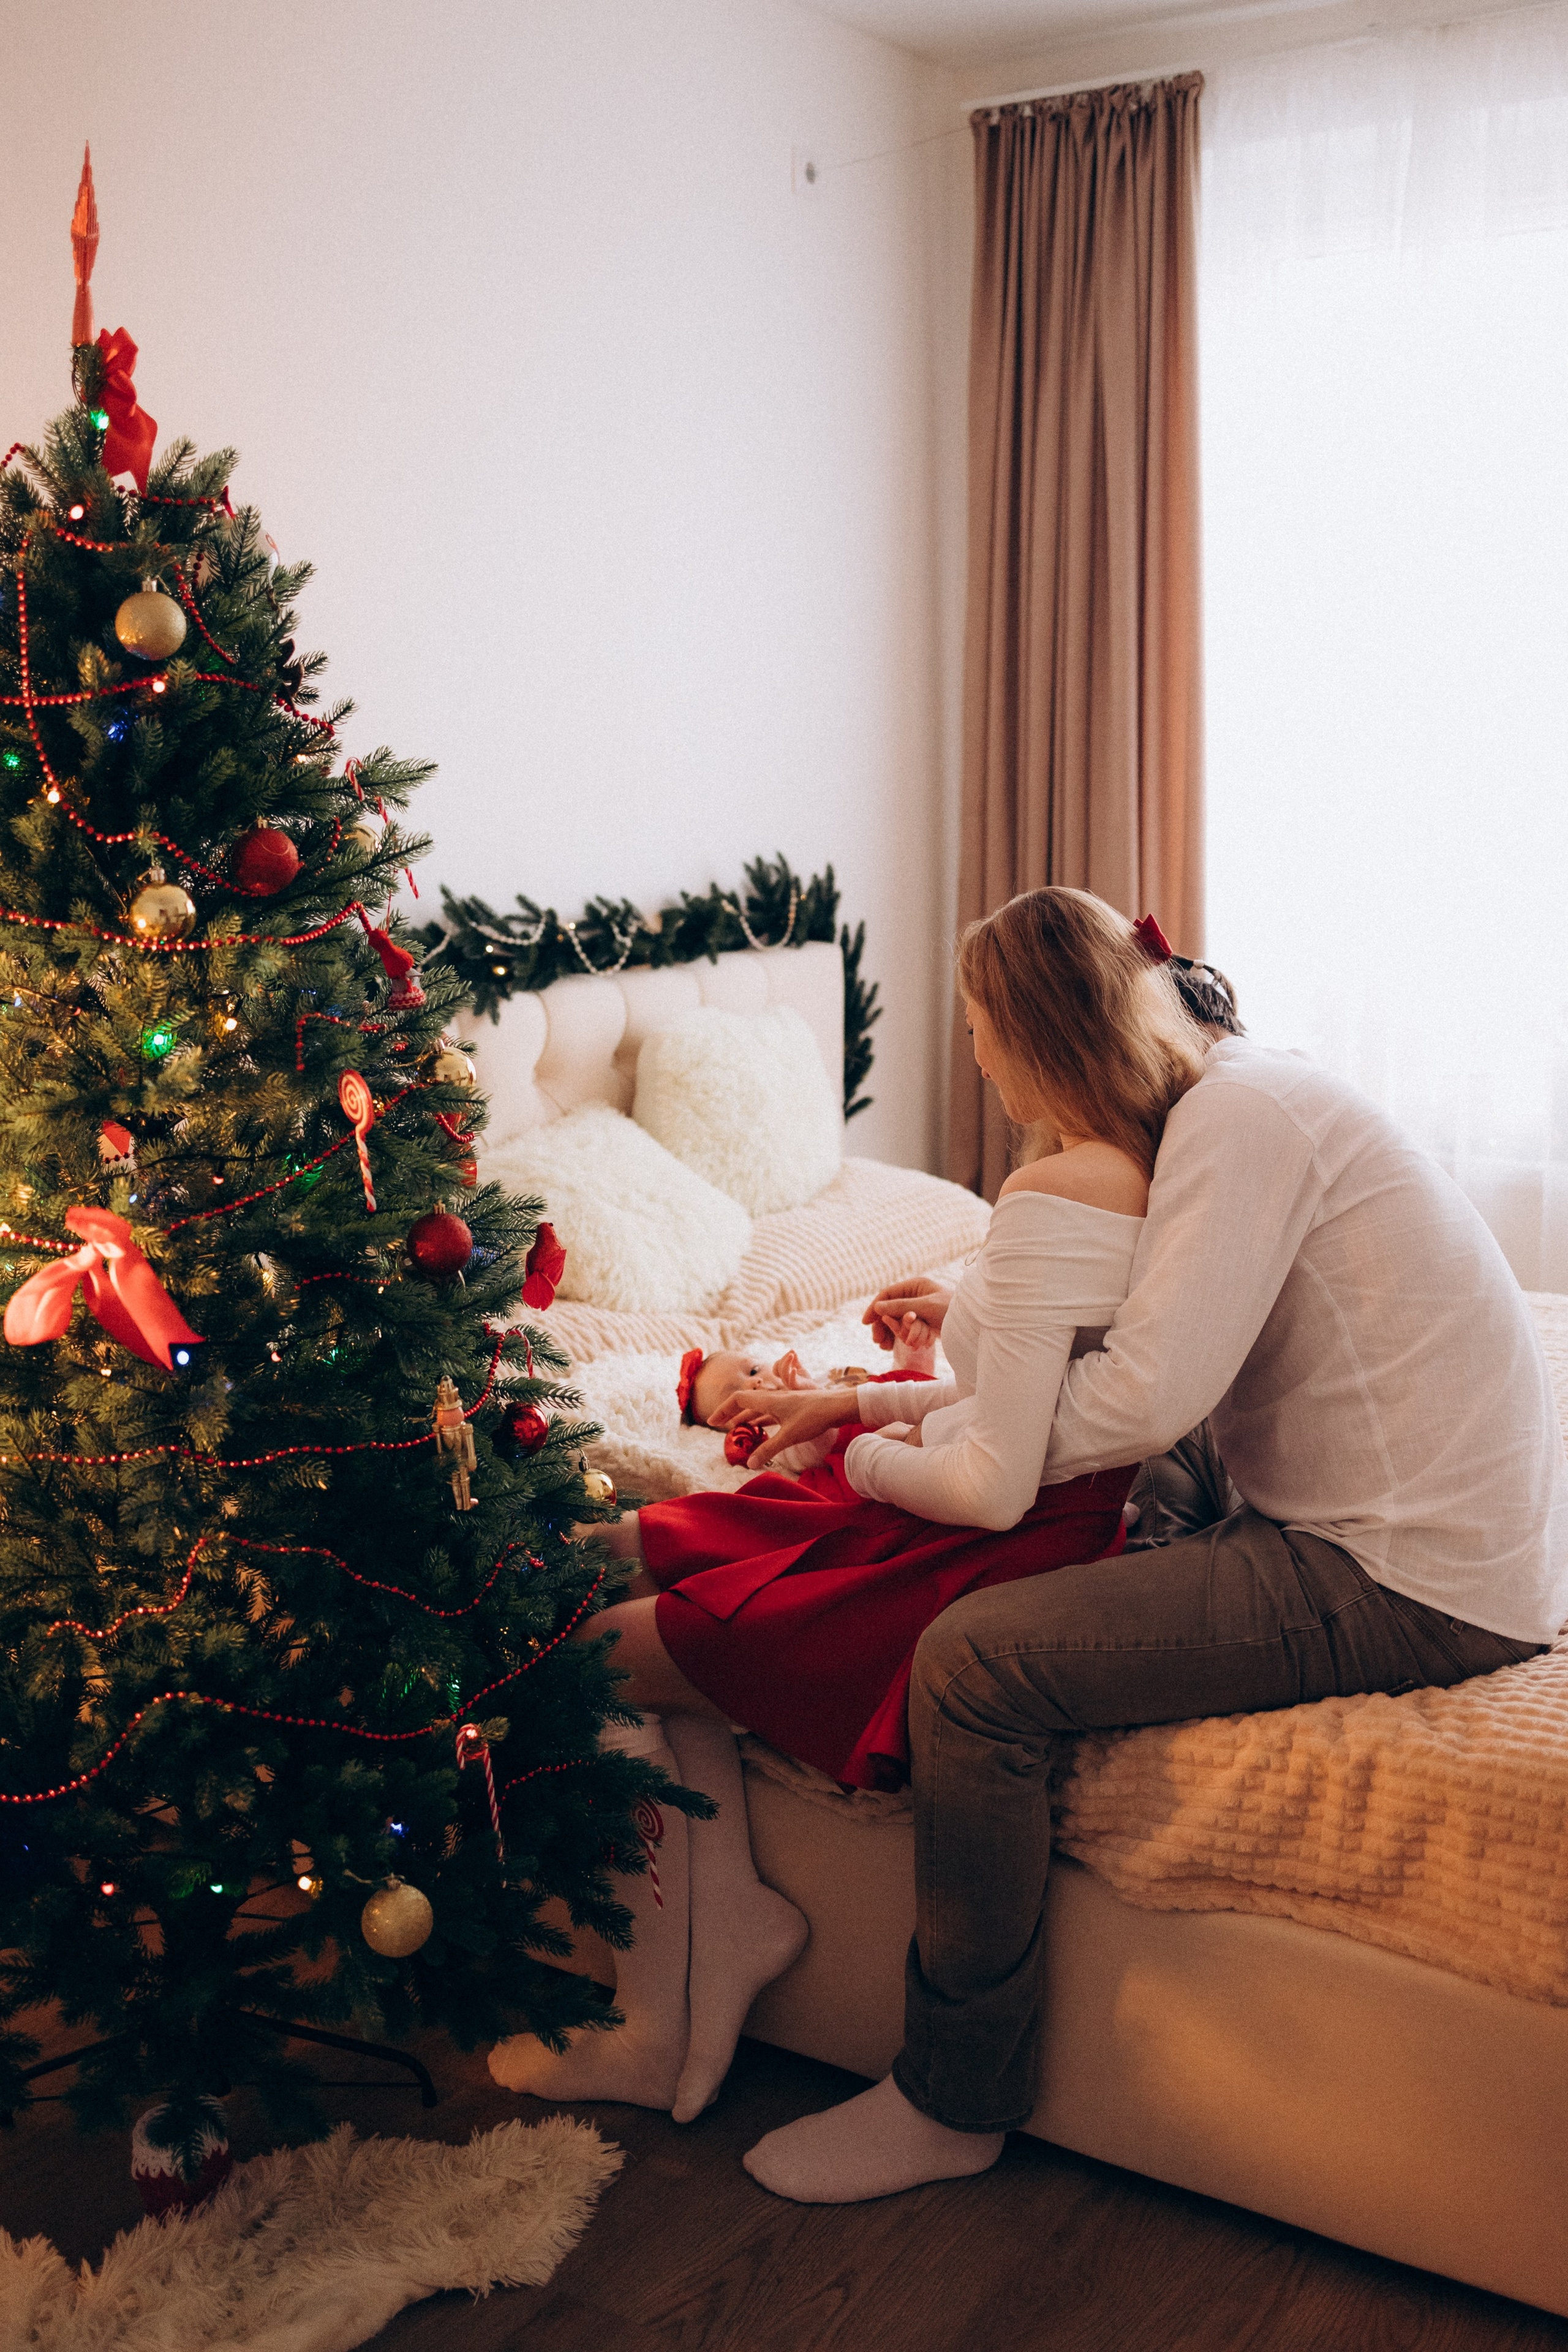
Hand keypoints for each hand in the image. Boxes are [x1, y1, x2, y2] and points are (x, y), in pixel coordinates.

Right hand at [713, 1385, 859, 1470]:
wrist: (838, 1406)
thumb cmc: (814, 1417)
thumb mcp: (790, 1436)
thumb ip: (769, 1449)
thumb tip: (749, 1464)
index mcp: (769, 1400)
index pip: (738, 1400)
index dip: (723, 1410)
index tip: (712, 1422)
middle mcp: (773, 1398)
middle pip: (745, 1402)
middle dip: (730, 1413)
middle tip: (718, 1425)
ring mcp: (783, 1402)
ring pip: (758, 1407)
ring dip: (745, 1417)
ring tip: (736, 1429)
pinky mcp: (792, 1408)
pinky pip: (769, 1412)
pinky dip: (760, 1419)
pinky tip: (759, 1428)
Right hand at [863, 1275, 952, 1352]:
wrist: (974, 1323)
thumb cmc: (953, 1309)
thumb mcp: (925, 1307)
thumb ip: (901, 1306)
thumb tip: (877, 1308)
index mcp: (915, 1286)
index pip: (887, 1294)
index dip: (875, 1308)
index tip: (865, 1323)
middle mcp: (915, 1296)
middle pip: (890, 1309)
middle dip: (883, 1325)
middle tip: (877, 1342)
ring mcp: (919, 1310)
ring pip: (897, 1321)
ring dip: (892, 1334)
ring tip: (885, 1347)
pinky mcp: (924, 1322)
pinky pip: (907, 1329)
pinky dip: (902, 1337)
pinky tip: (897, 1347)